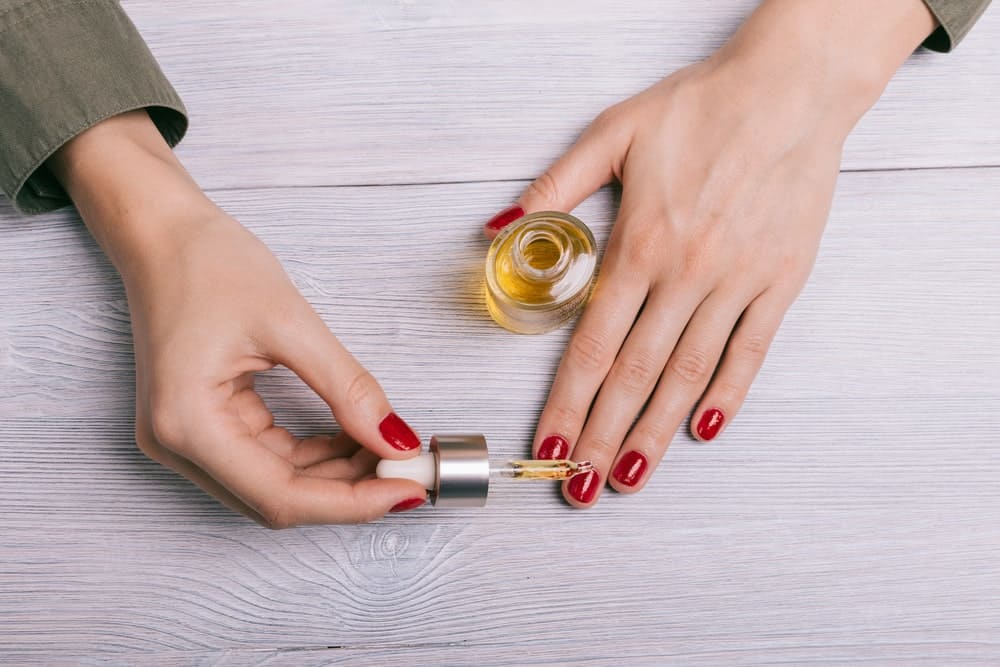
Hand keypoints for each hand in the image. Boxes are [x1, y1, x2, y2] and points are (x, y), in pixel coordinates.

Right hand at [49, 111, 427, 525]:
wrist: (161, 233)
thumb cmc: (207, 263)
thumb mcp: (290, 323)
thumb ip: (347, 388)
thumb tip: (394, 438)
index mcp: (188, 423)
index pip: (281, 495)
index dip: (351, 503)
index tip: (406, 488)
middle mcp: (178, 444)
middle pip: (277, 499)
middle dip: (349, 491)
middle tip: (408, 470)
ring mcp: (186, 439)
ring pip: (275, 484)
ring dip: (335, 475)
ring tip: (388, 450)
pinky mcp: (201, 426)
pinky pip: (266, 460)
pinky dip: (314, 456)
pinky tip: (353, 438)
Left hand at [484, 0, 935, 506]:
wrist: (790, 89)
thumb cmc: (700, 108)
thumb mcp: (612, 134)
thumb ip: (554, 188)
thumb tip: (498, 228)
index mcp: (638, 245)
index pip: (591, 346)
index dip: (566, 405)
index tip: (548, 447)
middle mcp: (685, 274)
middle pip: (634, 375)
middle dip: (602, 437)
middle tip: (580, 486)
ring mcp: (736, 282)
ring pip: (687, 374)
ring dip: (656, 432)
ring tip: (631, 477)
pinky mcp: (780, 282)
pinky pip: (750, 351)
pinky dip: (727, 394)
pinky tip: (704, 431)